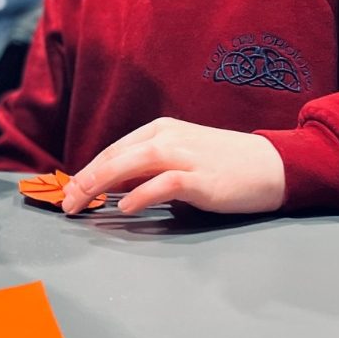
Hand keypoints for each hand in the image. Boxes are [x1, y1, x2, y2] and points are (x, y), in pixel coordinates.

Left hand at [60, 118, 286, 215]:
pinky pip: (164, 183)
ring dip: (101, 184)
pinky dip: (141, 195)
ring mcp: (186, 155)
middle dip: (85, 180)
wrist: (273, 165)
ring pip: (132, 164)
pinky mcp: (202, 178)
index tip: (68, 191)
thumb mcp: (180, 158)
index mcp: (160, 130)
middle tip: (66, 202)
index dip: (87, 171)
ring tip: (82, 203)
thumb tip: (111, 188)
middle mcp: (169, 137)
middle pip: (116, 156)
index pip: (113, 150)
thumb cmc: (224, 165)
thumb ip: (148, 170)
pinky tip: (124, 207)